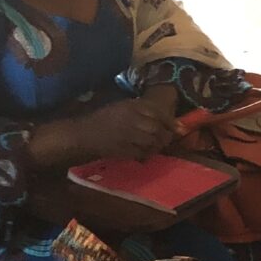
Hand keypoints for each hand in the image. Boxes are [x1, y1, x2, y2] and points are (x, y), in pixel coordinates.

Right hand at [30, 97, 174, 167]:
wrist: (85, 133)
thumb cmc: (103, 117)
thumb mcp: (122, 106)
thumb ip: (142, 109)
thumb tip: (164, 116)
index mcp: (132, 106)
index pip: (158, 113)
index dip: (169, 121)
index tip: (176, 126)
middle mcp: (133, 120)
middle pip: (158, 128)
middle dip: (166, 135)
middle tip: (168, 138)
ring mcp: (129, 136)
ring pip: (153, 142)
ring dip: (159, 145)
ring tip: (158, 145)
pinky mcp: (125, 150)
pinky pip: (143, 153)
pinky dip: (148, 154)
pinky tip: (147, 153)